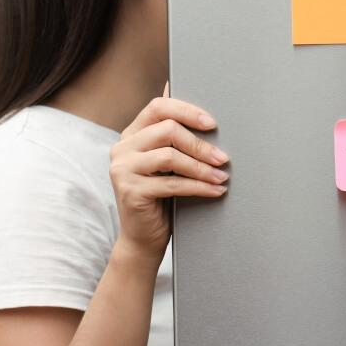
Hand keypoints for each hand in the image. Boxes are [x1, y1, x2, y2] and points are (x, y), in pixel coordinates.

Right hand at [109, 96, 227, 259]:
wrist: (143, 237)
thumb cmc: (162, 197)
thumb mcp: (170, 165)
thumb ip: (178, 141)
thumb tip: (206, 116)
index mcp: (132, 134)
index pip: (158, 107)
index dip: (187, 111)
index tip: (212, 124)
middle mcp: (123, 148)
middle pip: (167, 130)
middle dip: (200, 145)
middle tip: (223, 158)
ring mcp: (122, 169)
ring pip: (170, 156)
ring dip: (202, 167)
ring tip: (222, 176)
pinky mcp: (130, 191)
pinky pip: (172, 184)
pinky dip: (199, 187)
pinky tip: (216, 190)